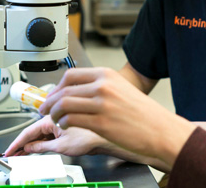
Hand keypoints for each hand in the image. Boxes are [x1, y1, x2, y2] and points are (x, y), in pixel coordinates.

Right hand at [4, 115, 107, 156]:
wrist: (104, 138)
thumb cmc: (89, 137)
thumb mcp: (61, 146)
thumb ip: (43, 147)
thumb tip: (30, 148)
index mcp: (51, 119)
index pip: (28, 132)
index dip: (16, 143)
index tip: (9, 151)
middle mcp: (54, 118)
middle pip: (33, 132)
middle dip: (21, 144)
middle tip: (12, 154)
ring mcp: (59, 123)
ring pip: (40, 133)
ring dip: (31, 143)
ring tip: (21, 154)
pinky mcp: (65, 128)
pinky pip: (48, 134)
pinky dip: (40, 142)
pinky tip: (36, 149)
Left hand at [39, 67, 195, 168]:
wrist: (161, 130)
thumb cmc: (144, 114)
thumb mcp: (121, 89)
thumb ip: (99, 87)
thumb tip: (74, 92)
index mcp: (107, 75)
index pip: (70, 75)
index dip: (56, 87)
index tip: (51, 95)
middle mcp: (103, 86)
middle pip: (63, 90)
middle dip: (49, 101)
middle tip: (44, 109)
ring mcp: (101, 103)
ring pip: (63, 105)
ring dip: (53, 113)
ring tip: (54, 119)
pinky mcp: (100, 122)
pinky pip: (71, 120)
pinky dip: (63, 123)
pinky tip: (66, 126)